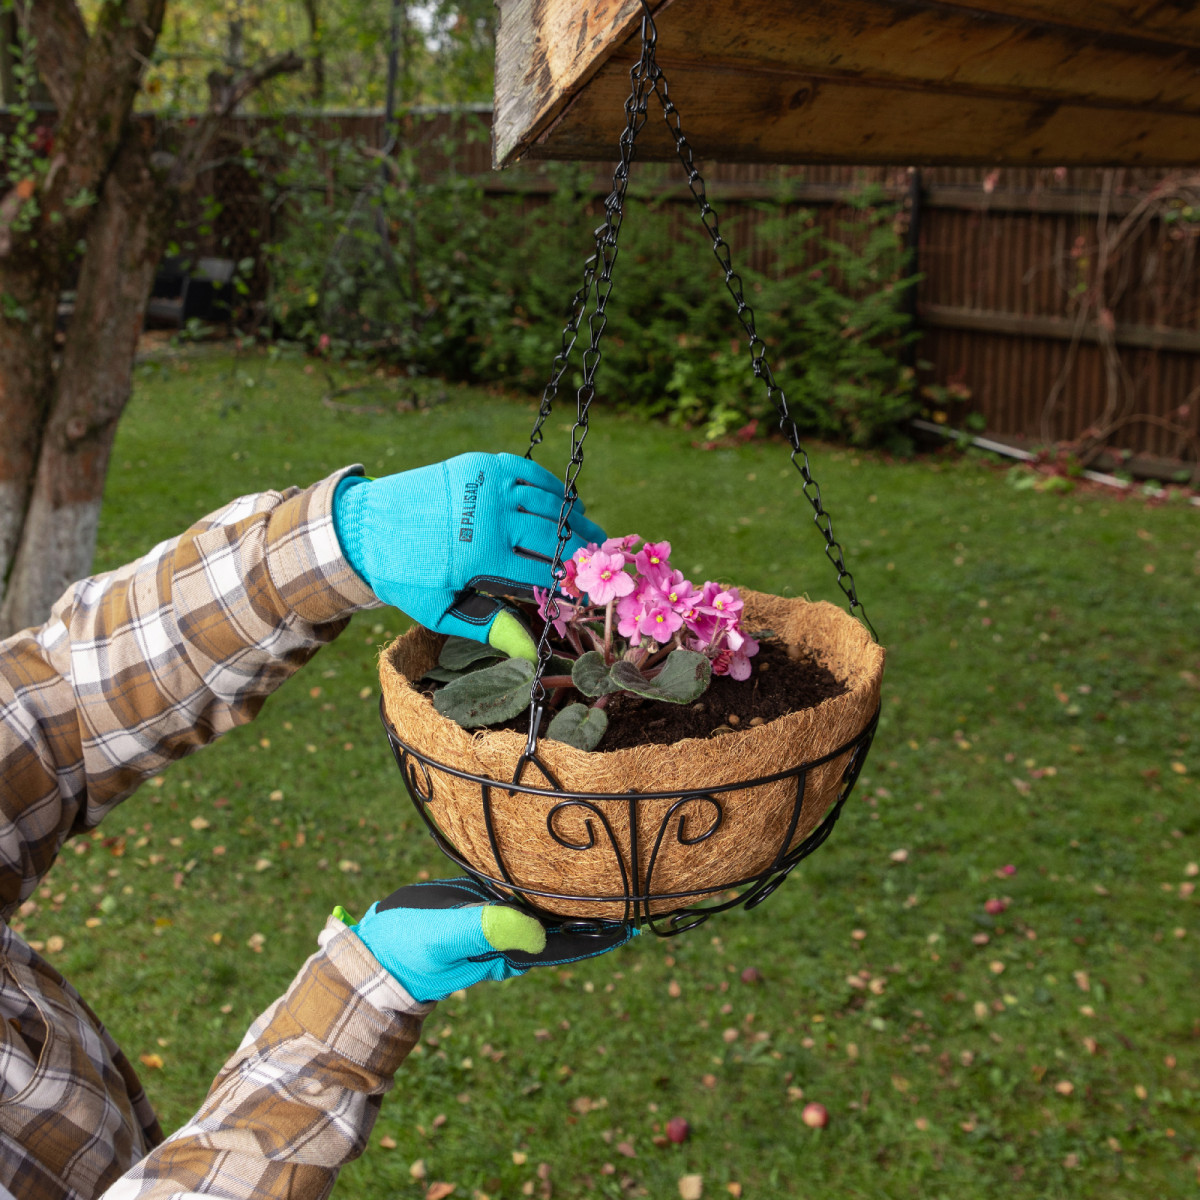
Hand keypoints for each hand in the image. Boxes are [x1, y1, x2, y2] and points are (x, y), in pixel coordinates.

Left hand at [333, 453, 605, 642]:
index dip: (568, 586)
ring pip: (548, 502)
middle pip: (554, 535)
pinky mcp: (481, 464)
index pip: (542, 573)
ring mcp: (487, 485)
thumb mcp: (440, 610)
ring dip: (575, 519)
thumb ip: (487, 626)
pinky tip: (564, 504)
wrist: (364, 525)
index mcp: (480, 556)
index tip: (584, 596)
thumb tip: (529, 652)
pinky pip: (531, 473)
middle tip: (598, 563)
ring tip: (590, 535)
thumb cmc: (405, 576)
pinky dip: (553, 489)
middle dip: (581, 551)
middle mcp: (489, 516)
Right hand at [348, 877, 635, 1002]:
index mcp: (513, 948)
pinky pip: (521, 884)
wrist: (375, 949)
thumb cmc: (409, 950)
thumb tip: (539, 936)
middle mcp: (513, 934)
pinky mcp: (482, 896)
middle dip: (600, 905)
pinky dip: (541, 873)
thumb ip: (488, 930)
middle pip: (567, 920)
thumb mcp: (446, 937)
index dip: (606, 930)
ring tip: (611, 860)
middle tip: (638, 877)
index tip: (641, 916)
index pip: (570, 942)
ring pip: (547, 901)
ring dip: (576, 886)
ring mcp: (499, 915)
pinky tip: (558, 852)